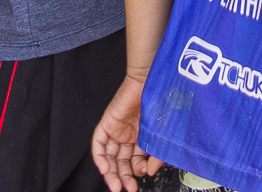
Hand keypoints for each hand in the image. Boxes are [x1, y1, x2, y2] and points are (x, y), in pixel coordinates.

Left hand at [91, 76, 160, 191]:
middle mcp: (129, 135)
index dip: (136, 172)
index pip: (135, 161)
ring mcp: (117, 130)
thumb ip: (156, 156)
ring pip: (109, 156)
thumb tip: (148, 173)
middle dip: (123, 177)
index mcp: (142, 138)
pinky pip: (98, 143)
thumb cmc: (163, 102)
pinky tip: (105, 168)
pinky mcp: (107, 123)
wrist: (153, 80)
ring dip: (111, 172)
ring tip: (116, 184)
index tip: (142, 178)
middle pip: (121, 162)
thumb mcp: (162, 135)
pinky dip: (99, 157)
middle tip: (126, 188)